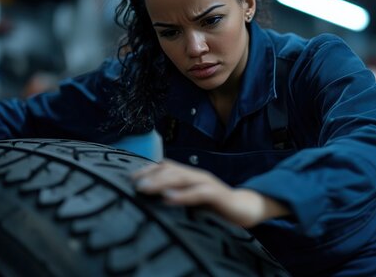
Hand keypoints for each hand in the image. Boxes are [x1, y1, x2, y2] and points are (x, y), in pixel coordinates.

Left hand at [130, 160, 289, 227]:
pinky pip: (199, 193)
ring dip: (162, 182)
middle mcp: (198, 175)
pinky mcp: (217, 195)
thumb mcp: (192, 198)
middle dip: (151, 175)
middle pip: (171, 170)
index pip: (166, 166)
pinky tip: (169, 199)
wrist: (245, 208)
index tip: (130, 178)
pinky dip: (183, 195)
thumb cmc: (215, 205)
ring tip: (145, 188)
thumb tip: (153, 197)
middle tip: (134, 184)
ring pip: (182, 178)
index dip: (148, 169)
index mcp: (190, 175)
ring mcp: (208, 183)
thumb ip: (177, 194)